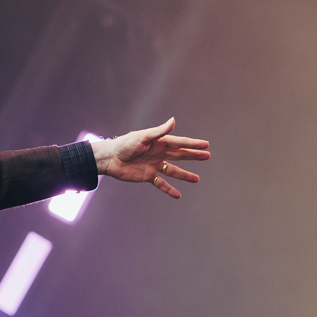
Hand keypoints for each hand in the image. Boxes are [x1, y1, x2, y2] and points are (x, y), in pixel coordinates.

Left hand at [90, 118, 209, 198]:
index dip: (193, 144)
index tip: (206, 145)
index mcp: (159, 143)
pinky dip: (169, 189)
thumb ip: (159, 132)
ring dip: (184, 175)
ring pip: (173, 171)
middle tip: (207, 156)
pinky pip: (160, 184)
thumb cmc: (125, 144)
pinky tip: (178, 195)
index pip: (180, 143)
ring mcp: (154, 165)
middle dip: (193, 156)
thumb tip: (173, 120)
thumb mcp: (142, 137)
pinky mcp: (147, 176)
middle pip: (180, 155)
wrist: (109, 158)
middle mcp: (159, 154)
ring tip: (196, 179)